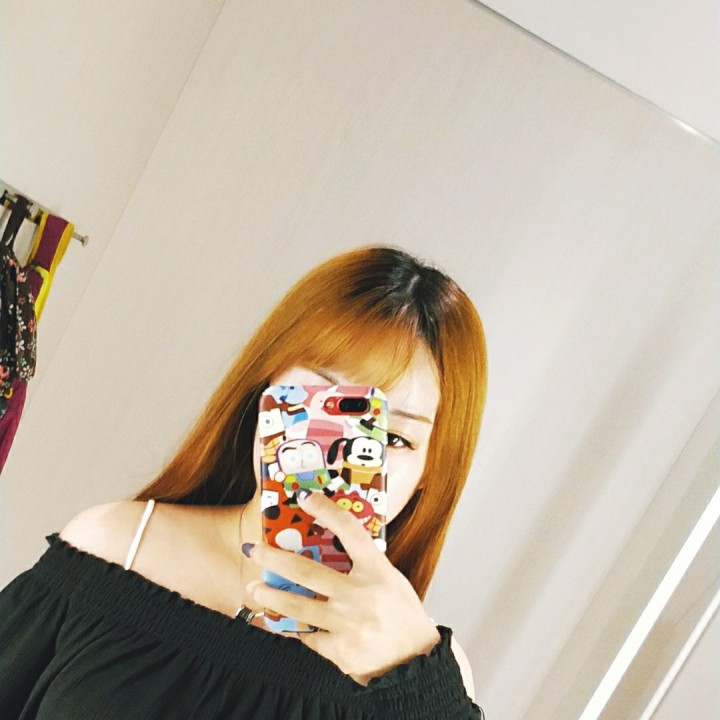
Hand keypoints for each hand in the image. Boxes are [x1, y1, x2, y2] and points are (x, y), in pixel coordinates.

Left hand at [245, 491, 440, 684]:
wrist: (416, 663)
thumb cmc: (402, 615)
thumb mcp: (390, 580)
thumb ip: (363, 565)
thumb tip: (328, 546)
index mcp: (377, 571)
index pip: (350, 531)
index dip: (326, 511)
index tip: (305, 498)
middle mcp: (361, 594)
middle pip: (306, 570)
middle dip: (273, 558)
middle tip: (253, 550)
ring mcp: (349, 624)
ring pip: (298, 606)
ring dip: (270, 596)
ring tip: (253, 589)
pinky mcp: (341, 651)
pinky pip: (308, 636)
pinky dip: (294, 628)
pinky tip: (281, 622)